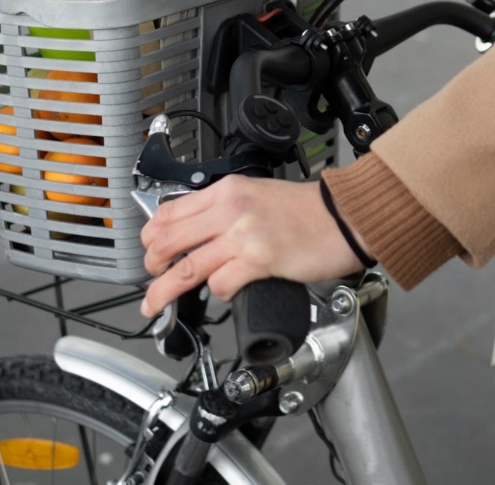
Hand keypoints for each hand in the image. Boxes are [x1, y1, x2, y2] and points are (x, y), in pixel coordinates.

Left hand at [139, 176, 366, 317]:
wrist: (344, 216)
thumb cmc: (308, 210)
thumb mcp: (256, 194)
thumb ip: (225, 208)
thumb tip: (195, 232)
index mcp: (226, 190)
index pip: (169, 211)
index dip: (151, 236)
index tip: (150, 249)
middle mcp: (229, 209)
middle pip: (167, 240)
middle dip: (151, 265)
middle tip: (151, 277)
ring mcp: (243, 235)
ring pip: (184, 268)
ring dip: (163, 292)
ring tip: (155, 305)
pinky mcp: (259, 260)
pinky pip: (219, 284)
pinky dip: (216, 293)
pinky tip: (224, 292)